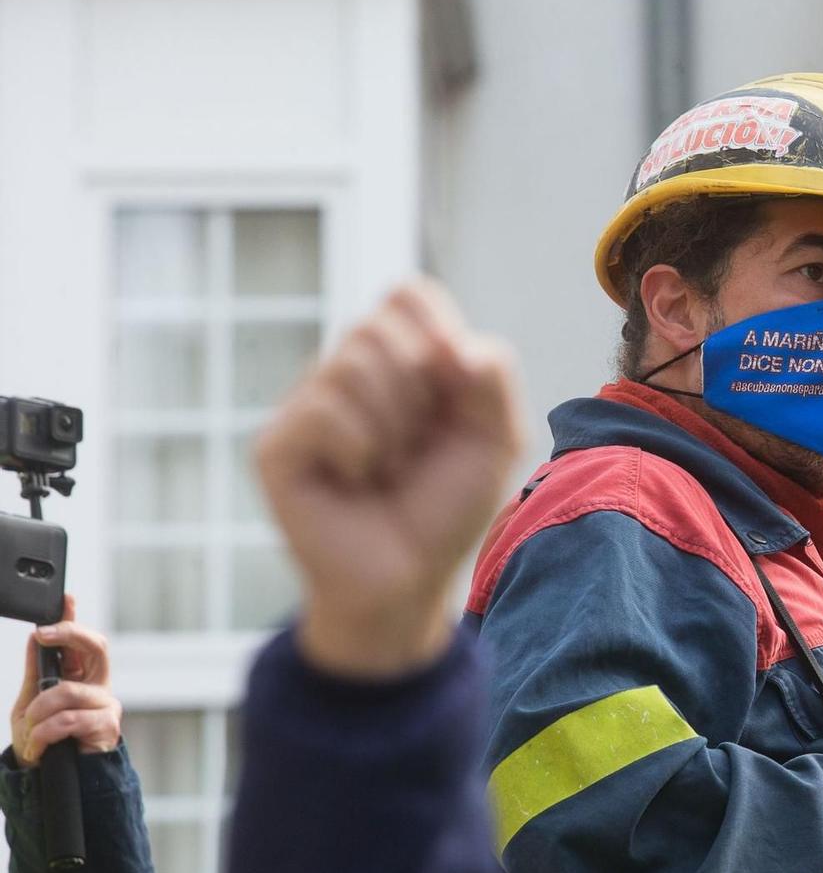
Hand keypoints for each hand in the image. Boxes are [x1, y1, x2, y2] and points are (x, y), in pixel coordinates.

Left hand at [9, 596, 119, 767]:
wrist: (47, 778)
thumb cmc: (43, 739)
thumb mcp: (30, 702)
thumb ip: (36, 672)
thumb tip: (36, 639)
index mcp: (80, 676)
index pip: (82, 641)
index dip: (75, 619)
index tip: (64, 600)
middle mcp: (97, 685)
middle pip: (96, 646)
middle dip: (70, 635)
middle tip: (42, 636)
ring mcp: (105, 704)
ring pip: (67, 691)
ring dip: (39, 713)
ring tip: (30, 733)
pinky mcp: (106, 725)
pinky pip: (68, 720)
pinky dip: (45, 733)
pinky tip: (40, 746)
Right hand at [257, 281, 524, 679]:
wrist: (410, 579)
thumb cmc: (445, 506)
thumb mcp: (495, 436)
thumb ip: (492, 375)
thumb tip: (453, 342)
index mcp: (395, 360)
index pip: (408, 292)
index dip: (439, 331)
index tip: (454, 391)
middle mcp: (344, 372)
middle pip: (380, 324)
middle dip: (421, 390)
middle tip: (418, 444)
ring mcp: (305, 406)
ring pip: (351, 362)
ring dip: (394, 424)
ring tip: (389, 467)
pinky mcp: (276, 444)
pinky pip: (325, 409)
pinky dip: (360, 448)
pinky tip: (357, 479)